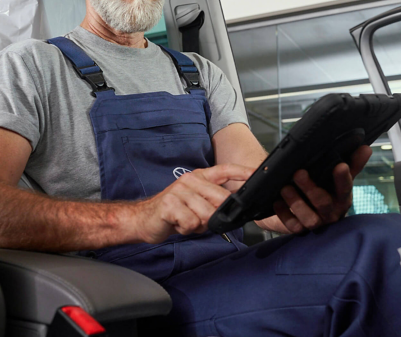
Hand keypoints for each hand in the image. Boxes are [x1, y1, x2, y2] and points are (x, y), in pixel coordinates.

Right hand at [130, 163, 253, 243]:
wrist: (143, 219)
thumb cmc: (173, 212)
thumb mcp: (196, 203)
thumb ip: (213, 202)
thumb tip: (233, 207)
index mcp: (199, 177)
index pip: (224, 170)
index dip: (242, 171)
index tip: (257, 173)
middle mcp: (189, 180)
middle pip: (220, 198)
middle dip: (216, 215)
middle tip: (201, 220)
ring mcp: (179, 191)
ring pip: (206, 214)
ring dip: (199, 225)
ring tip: (187, 221)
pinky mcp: (169, 205)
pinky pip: (191, 223)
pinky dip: (186, 229)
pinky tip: (178, 224)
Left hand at [270, 145, 371, 233]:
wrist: (301, 209)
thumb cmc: (322, 189)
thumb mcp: (335, 176)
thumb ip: (351, 163)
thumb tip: (365, 148)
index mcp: (342, 197)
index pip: (345, 188)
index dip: (343, 178)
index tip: (340, 166)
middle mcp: (331, 212)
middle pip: (323, 203)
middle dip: (310, 188)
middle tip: (298, 173)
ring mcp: (316, 222)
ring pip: (309, 218)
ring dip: (296, 202)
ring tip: (284, 187)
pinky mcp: (300, 230)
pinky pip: (293, 226)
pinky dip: (284, 214)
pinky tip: (277, 202)